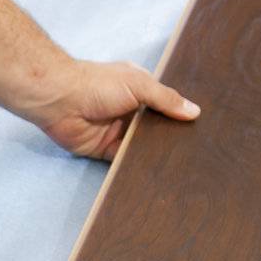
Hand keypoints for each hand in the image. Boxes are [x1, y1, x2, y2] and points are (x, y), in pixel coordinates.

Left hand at [35, 59, 199, 159]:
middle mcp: (130, 111)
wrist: (61, 100)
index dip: (179, 116)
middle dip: (170, 139)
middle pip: (155, 129)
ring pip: (141, 147)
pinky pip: (124, 161)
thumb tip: (194, 111)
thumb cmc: (98, 84)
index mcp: (139, 91)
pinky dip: (135, 167)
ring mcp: (118, 132)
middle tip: (196, 154)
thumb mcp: (139, 85)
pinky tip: (154, 175)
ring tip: (181, 169)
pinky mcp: (105, 151)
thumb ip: (166, 99)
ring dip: (154, 155)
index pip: (164, 105)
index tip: (200, 130)